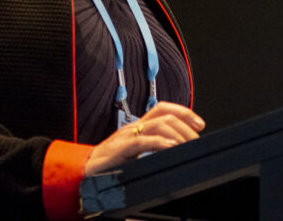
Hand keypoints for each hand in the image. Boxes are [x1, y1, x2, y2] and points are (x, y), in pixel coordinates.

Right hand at [83, 101, 204, 175]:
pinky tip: (171, 148)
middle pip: (164, 115)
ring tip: (187, 145)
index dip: (183, 112)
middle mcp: (133, 128)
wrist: (83, 173)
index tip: (200, 124)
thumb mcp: (134, 153)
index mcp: (137, 127)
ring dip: (178, 134)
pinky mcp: (119, 150)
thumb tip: (175, 150)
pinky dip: (160, 143)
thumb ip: (151, 148)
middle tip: (197, 140)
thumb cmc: (108, 165)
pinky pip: (142, 142)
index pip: (162, 109)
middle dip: (186, 125)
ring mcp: (125, 137)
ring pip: (157, 125)